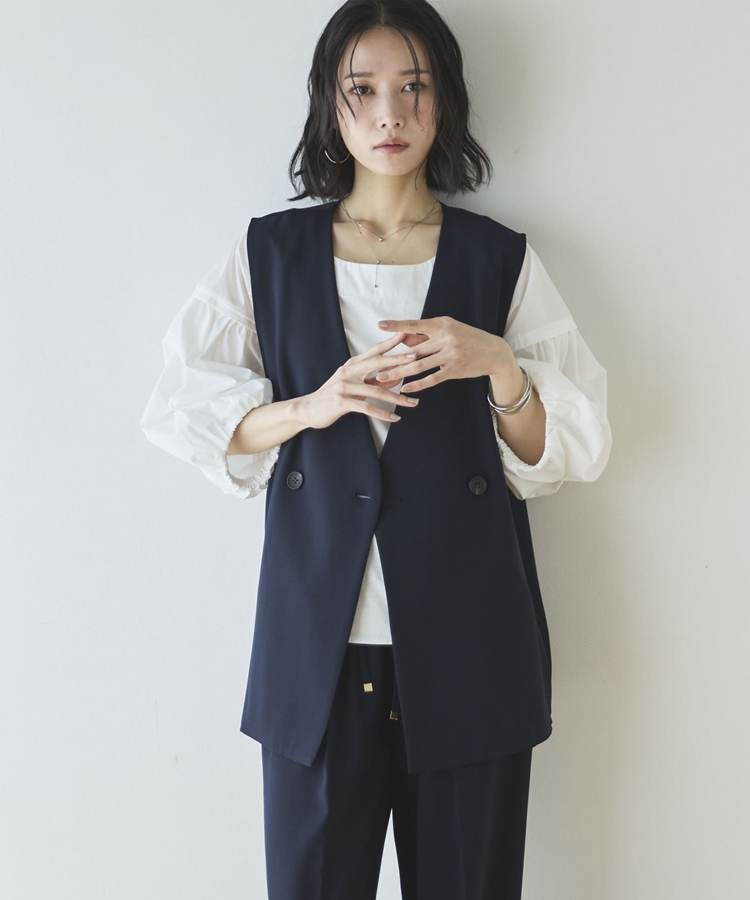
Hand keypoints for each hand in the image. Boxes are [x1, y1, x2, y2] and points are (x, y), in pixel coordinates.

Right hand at [299, 331, 420, 429]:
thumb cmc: (333, 396)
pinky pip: (367, 407)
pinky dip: (382, 413)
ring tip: (412, 403)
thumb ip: (373, 380)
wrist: (308, 409)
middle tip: (416, 359)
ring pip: (376, 390)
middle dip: (398, 360)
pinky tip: (394, 418)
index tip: (406, 334)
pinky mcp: (342, 402)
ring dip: (396, 398)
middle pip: (377, 363)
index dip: (390, 342)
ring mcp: (344, 386)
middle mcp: (348, 372)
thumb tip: (395, 378)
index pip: (374, 351)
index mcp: (352, 365)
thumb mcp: (353, 385)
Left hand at [376, 316, 524, 401]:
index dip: (396, 326)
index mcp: (442, 324)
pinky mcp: (454, 369)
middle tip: (374, 366)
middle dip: (392, 359)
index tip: (380, 325)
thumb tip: (403, 339)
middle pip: (413, 350)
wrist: (494, 352)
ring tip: (383, 379)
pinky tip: (405, 388)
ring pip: (419, 365)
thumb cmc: (468, 339)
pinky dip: (418, 384)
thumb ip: (426, 336)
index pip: (414, 325)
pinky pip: (432, 378)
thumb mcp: (448, 331)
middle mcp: (445, 337)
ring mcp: (450, 354)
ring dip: (399, 373)